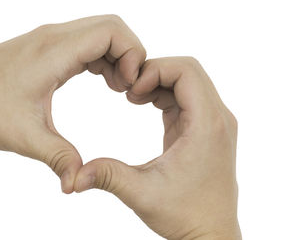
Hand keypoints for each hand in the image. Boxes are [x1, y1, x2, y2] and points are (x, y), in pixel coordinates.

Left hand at [0, 15, 145, 193]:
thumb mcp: (25, 137)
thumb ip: (58, 158)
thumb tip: (77, 184)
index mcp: (54, 52)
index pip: (110, 32)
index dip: (132, 54)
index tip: (129, 86)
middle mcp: (55, 37)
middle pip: (111, 26)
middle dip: (130, 54)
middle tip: (127, 87)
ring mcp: (51, 39)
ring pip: (101, 32)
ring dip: (117, 56)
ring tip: (117, 88)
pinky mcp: (48, 46)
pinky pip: (87, 41)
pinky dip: (103, 58)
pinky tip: (102, 81)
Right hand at [74, 57, 240, 238]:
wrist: (210, 233)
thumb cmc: (185, 215)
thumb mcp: (142, 194)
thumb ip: (108, 177)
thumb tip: (74, 176)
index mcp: (207, 125)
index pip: (187, 70)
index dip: (155, 70)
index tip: (132, 92)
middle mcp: (217, 118)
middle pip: (188, 70)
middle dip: (154, 72)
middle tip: (130, 93)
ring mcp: (214, 122)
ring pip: (187, 81)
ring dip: (158, 83)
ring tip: (133, 99)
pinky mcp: (205, 128)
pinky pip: (186, 96)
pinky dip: (164, 94)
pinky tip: (144, 106)